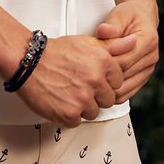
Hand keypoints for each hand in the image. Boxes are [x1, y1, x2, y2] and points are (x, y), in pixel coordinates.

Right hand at [16, 34, 133, 126]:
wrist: (28, 61)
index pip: (117, 82)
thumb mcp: (86, 43)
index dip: (104, 81)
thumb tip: (134, 42)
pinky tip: (61, 100)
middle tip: (77, 84)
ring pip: (93, 112)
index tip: (91, 77)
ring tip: (68, 91)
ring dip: (82, 106)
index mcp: (102, 62)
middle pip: (107, 100)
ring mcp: (83, 99)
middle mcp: (95, 80)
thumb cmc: (56, 52)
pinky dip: (69, 114)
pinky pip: (77, 122)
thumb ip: (113, 46)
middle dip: (95, 95)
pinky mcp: (69, 114)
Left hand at [96, 0, 158, 102]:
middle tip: (87, 72)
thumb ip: (112, 24)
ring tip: (92, 80)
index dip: (106, 62)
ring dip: (108, 86)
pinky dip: (114, 91)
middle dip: (105, 74)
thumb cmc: (130, 15)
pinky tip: (101, 85)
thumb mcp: (120, 14)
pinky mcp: (142, 77)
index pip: (125, 60)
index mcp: (148, 40)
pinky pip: (127, 92)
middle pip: (124, 75)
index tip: (91, 61)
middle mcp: (151, 57)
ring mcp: (148, 69)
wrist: (141, 17)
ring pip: (125, 88)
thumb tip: (103, 32)